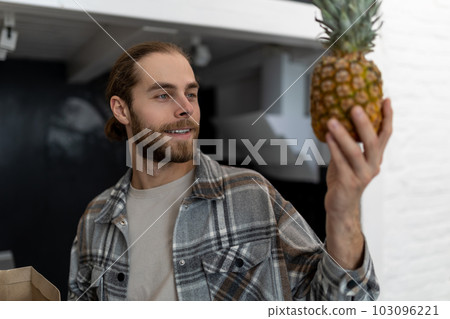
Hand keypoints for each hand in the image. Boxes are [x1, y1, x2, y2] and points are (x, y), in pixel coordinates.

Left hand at [323, 98, 392, 268]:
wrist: (340, 207)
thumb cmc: (343, 180)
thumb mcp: (347, 159)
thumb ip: (346, 144)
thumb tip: (336, 120)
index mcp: (375, 158)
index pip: (385, 135)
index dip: (387, 117)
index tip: (385, 99)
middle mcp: (373, 166)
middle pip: (373, 142)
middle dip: (365, 123)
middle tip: (354, 107)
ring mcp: (362, 176)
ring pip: (355, 152)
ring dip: (343, 135)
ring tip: (332, 120)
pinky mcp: (349, 183)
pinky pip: (341, 163)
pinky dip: (334, 149)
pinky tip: (327, 137)